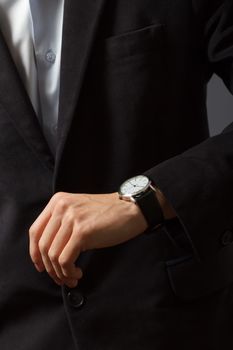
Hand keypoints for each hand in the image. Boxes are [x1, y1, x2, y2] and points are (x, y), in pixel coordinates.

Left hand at [29, 192, 147, 287]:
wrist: (131, 209)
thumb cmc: (108, 215)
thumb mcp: (78, 211)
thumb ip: (61, 224)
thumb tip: (48, 254)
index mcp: (57, 201)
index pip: (35, 231)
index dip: (35, 253)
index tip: (42, 266)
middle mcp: (61, 207)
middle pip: (42, 246)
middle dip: (49, 268)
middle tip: (61, 278)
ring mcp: (72, 218)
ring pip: (53, 256)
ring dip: (60, 273)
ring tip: (72, 278)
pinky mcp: (83, 231)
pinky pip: (65, 260)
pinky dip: (68, 272)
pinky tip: (78, 273)